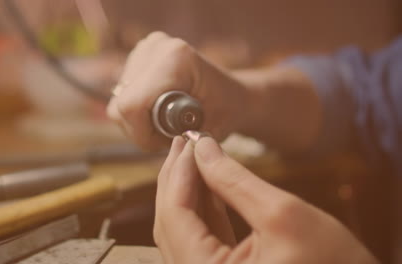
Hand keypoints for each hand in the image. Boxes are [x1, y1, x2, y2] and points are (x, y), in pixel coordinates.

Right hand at [107, 32, 256, 149]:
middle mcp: (156, 46)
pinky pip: (121, 95)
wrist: (231, 95)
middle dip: (140, 129)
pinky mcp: (138, 55)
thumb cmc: (225, 113)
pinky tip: (157, 111)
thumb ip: (179, 140)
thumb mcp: (208, 132)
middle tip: (167, 135)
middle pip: (121, 104)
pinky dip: (136, 110)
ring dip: (137, 122)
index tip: (164, 143)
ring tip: (165, 124)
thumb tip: (153, 145)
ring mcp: (145, 48)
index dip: (142, 134)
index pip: (132, 105)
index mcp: (176, 59)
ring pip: (118, 102)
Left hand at [154, 136, 378, 263]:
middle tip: (184, 144)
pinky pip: (199, 238)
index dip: (178, 174)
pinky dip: (202, 208)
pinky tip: (206, 181)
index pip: (175, 218)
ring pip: (183, 229)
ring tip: (193, 157)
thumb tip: (202, 148)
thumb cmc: (332, 263)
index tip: (187, 141)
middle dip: (177, 179)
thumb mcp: (282, 213)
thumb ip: (234, 179)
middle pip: (172, 224)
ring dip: (187, 191)